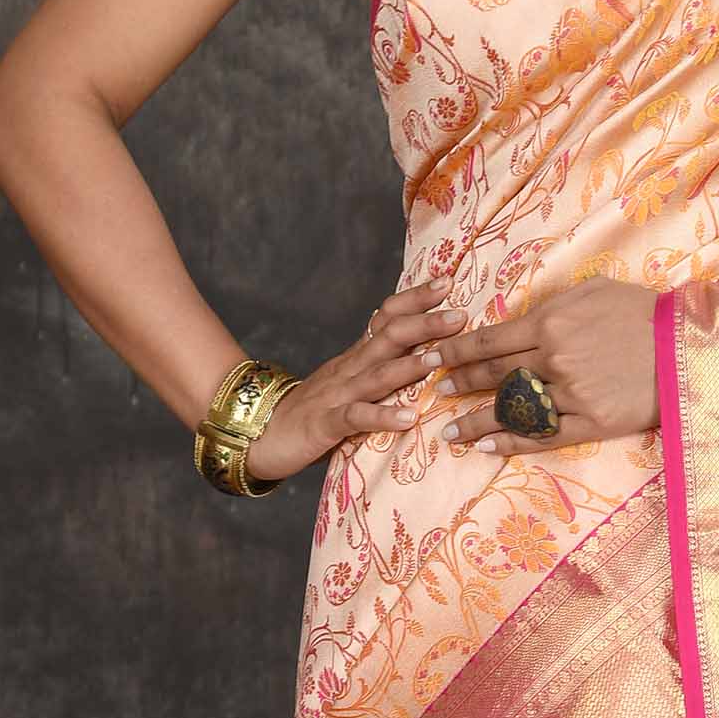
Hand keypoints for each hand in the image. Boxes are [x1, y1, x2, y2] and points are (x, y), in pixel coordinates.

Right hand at [239, 289, 468, 482]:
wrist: (259, 435)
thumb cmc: (314, 412)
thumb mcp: (350, 383)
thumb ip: (379, 366)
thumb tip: (423, 348)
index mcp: (357, 357)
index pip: (387, 318)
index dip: (415, 299)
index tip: (447, 282)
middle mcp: (349, 369)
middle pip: (389, 337)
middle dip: (425, 324)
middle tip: (460, 314)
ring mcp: (336, 395)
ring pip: (377, 374)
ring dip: (410, 365)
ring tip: (441, 357)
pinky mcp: (325, 425)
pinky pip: (356, 419)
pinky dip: (383, 416)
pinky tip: (410, 418)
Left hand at [436, 281, 660, 456]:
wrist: (686, 346)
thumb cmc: (642, 311)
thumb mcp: (594, 291)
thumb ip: (553, 306)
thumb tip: (518, 319)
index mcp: (551, 323)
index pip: (490, 339)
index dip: (455, 351)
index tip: (430, 359)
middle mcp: (553, 359)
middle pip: (494, 374)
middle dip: (459, 382)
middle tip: (435, 391)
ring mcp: (571, 394)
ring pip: (512, 409)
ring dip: (476, 421)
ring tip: (449, 432)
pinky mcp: (591, 422)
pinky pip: (544, 436)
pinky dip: (513, 443)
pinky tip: (488, 448)